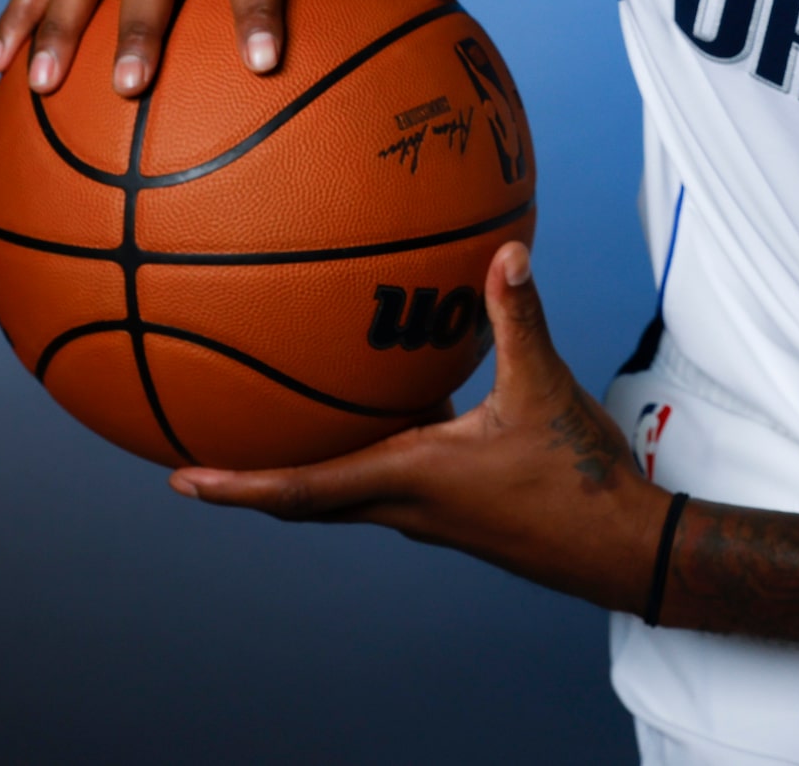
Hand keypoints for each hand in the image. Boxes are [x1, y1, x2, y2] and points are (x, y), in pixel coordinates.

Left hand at [168, 243, 664, 611]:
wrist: (618, 547)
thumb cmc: (577, 480)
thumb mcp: (546, 388)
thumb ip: (518, 319)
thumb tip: (505, 251)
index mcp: (411, 479)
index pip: (303, 490)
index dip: (238, 487)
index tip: (181, 479)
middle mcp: (407, 505)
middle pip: (308, 499)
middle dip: (254, 481)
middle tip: (202, 459)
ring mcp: (431, 512)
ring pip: (348, 490)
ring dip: (307, 469)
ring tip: (280, 428)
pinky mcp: (458, 509)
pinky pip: (392, 477)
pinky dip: (369, 449)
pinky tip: (392, 407)